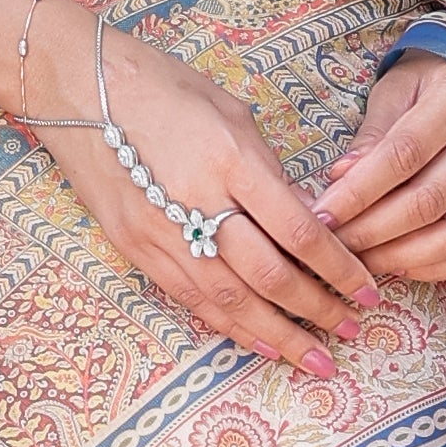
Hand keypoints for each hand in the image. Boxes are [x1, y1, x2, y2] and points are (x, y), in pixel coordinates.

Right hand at [39, 25, 376, 373]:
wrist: (76, 89)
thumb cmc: (163, 87)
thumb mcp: (230, 112)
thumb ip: (268, 170)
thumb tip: (306, 220)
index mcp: (230, 160)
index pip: (298, 231)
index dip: (339, 269)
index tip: (369, 288)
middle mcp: (197, 202)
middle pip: (270, 275)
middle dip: (318, 309)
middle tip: (354, 329)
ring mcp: (161, 231)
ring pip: (231, 300)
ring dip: (280, 335)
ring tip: (316, 359)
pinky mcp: (136, 248)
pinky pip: (191, 299)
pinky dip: (231, 326)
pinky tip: (261, 344)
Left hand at [318, 53, 445, 286]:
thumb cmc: (430, 83)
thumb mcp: (396, 89)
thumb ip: (372, 134)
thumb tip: (340, 179)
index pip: (404, 154)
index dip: (359, 191)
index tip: (323, 215)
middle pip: (429, 200)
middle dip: (373, 231)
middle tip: (334, 246)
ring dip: (404, 256)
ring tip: (362, 260)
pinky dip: (437, 268)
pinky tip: (400, 264)